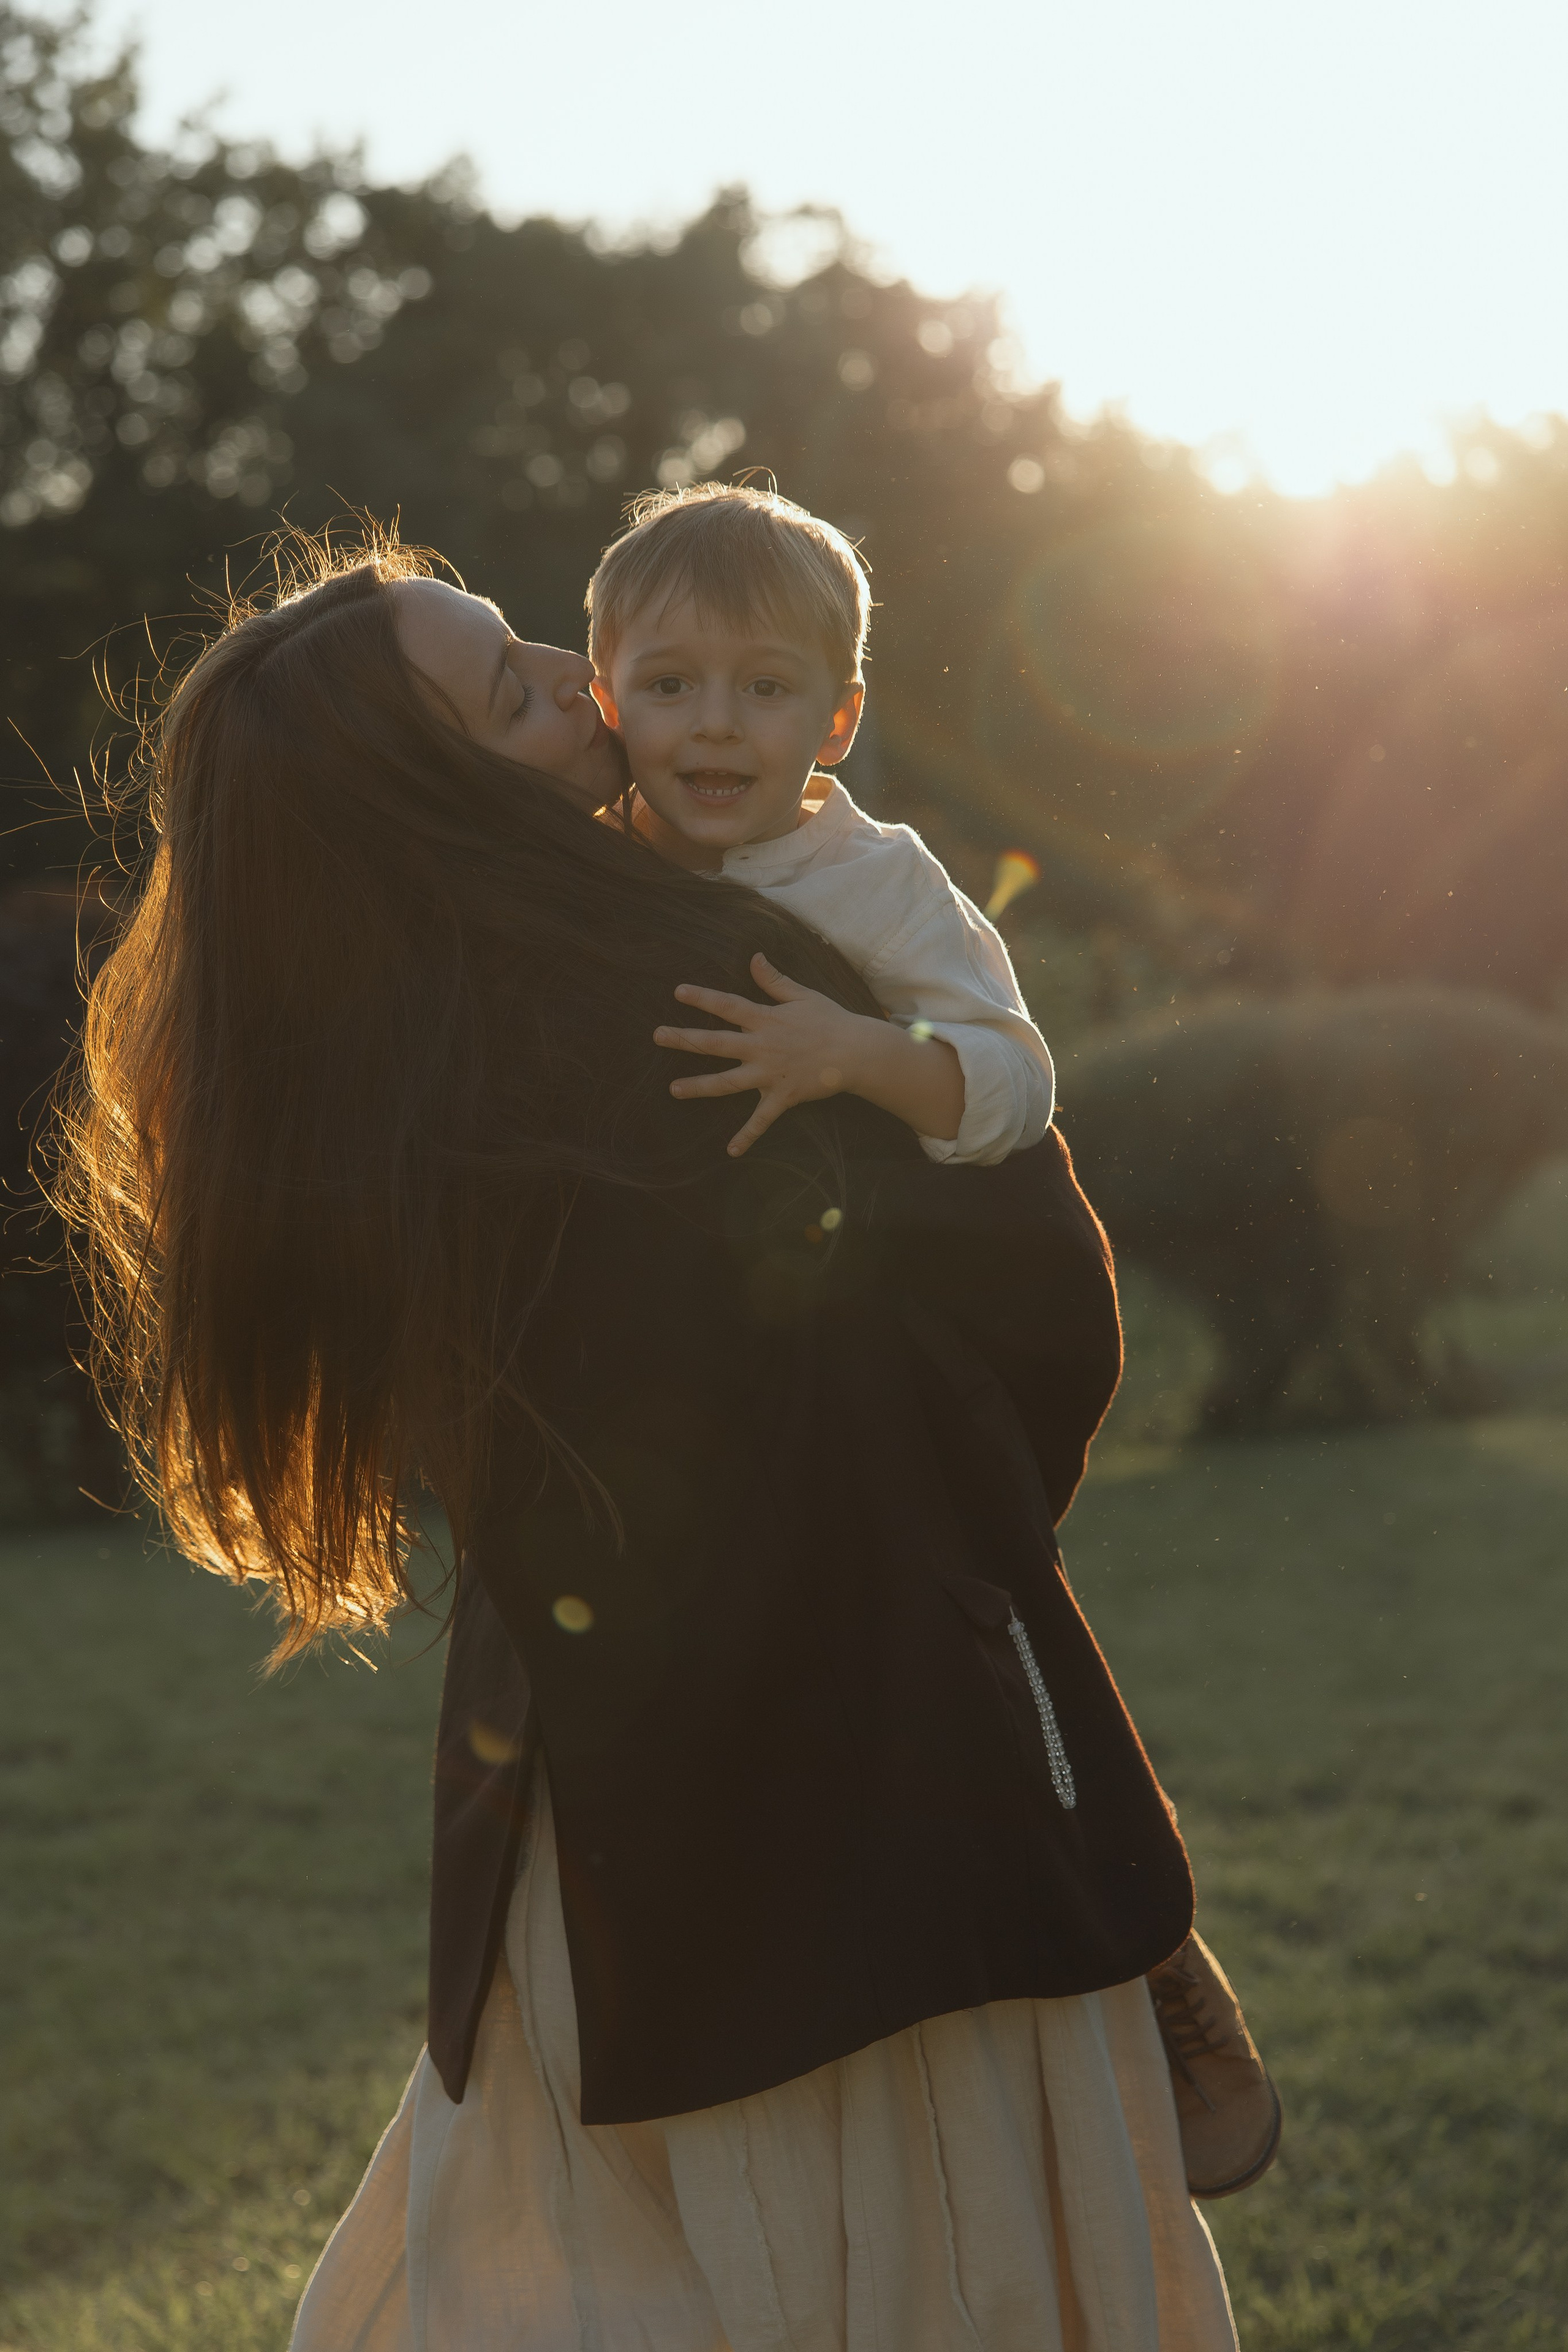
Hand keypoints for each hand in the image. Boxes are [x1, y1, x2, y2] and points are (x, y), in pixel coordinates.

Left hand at [654, 952, 873, 1156]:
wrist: (857, 1052)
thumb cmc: (831, 1020)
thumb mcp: (803, 995)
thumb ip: (774, 980)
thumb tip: (754, 958)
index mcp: (766, 1019)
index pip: (728, 1005)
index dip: (703, 998)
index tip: (678, 992)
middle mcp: (762, 1046)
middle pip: (716, 1042)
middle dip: (685, 1039)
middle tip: (657, 1035)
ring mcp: (769, 1074)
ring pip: (728, 1082)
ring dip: (700, 1086)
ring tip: (673, 1089)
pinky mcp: (782, 1097)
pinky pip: (761, 1120)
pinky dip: (747, 1136)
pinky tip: (731, 1151)